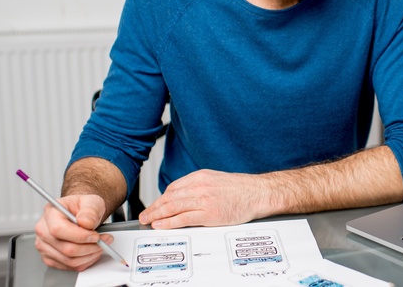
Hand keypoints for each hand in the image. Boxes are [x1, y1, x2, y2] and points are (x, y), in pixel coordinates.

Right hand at [34, 194, 112, 270]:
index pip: (58, 229)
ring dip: (90, 255)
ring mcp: (45, 246)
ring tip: (101, 245)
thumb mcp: (92, 201)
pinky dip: (86, 261)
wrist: (81, 215)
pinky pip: (70, 266)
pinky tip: (92, 251)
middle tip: (103, 241)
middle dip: (90, 247)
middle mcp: (44, 230)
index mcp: (51, 212)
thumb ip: (90, 210)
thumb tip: (86, 222)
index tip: (95, 236)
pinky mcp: (50, 258)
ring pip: (69, 260)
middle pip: (66, 248)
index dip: (79, 236)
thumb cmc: (83, 207)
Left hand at [138, 169, 272, 228]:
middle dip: (154, 207)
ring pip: (172, 207)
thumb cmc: (241, 189)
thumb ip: (201, 186)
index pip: (173, 188)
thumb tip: (186, 195)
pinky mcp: (208, 214)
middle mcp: (199, 186)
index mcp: (200, 176)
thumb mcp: (216, 180)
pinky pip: (183, 218)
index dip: (161, 199)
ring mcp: (203, 200)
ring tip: (148, 221)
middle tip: (145, 215)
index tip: (155, 205)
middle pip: (169, 197)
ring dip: (156, 215)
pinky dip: (168, 222)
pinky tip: (161, 225)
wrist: (258, 193)